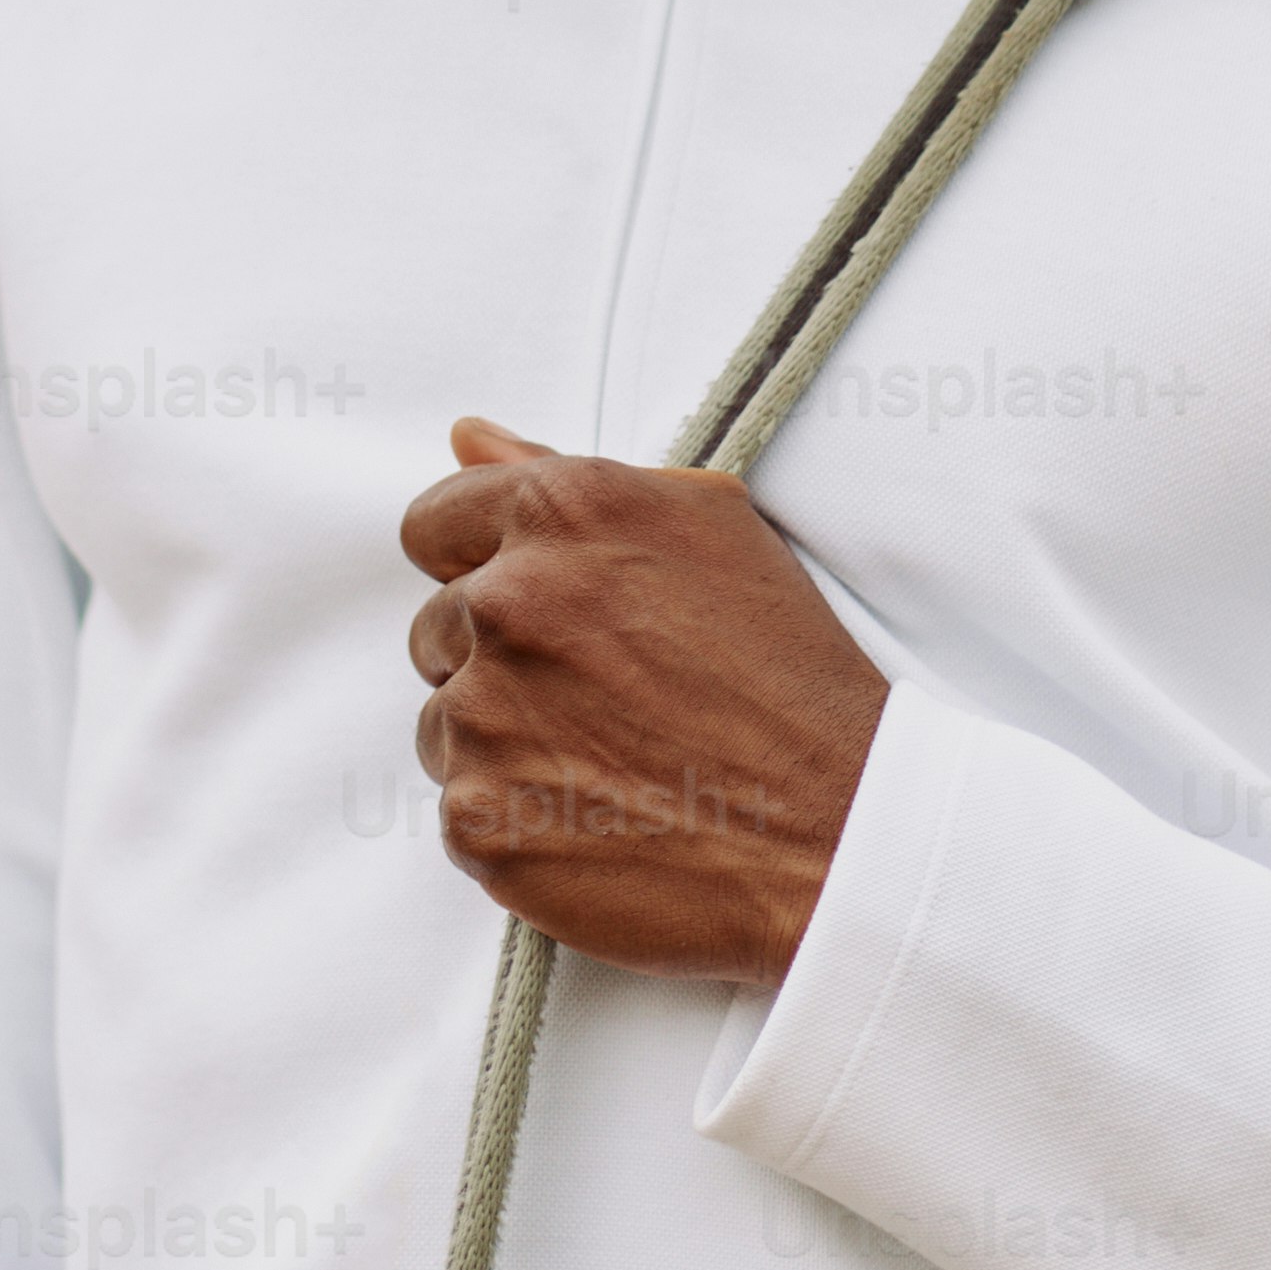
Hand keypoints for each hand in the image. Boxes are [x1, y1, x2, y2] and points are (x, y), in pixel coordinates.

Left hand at [399, 420, 888, 987]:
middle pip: (436, 628)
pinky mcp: (480, 818)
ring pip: (443, 722)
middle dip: (498, 659)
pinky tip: (596, 818)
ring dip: (504, 741)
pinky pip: (460, 807)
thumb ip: (563, 473)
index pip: (433, 525)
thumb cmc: (784, 675)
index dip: (477, 566)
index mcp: (560, 512)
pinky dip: (514, 820)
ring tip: (610, 760)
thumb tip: (468, 439)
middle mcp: (507, 601)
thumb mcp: (706, 527)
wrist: (838, 830)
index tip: (531, 611)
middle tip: (602, 698)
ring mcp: (486, 715)